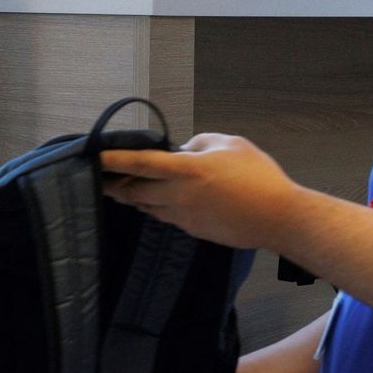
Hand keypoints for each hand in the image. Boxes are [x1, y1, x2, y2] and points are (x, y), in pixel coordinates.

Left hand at [101, 133, 297, 249]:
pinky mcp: (192, 230)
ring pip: (147, 207)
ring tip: (124, 190)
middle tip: (101, 179)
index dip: (113, 160)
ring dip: (134, 198)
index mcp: (187, 169)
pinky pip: (165, 217)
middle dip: (115, 185)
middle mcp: (178, 195)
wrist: (279, 218)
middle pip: (134, 192)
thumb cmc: (259, 176)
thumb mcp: (231, 144)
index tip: (94, 157)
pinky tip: (156, 202)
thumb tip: (182, 149)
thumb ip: (200, 142)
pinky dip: (155, 208)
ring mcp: (184, 216)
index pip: (140, 163)